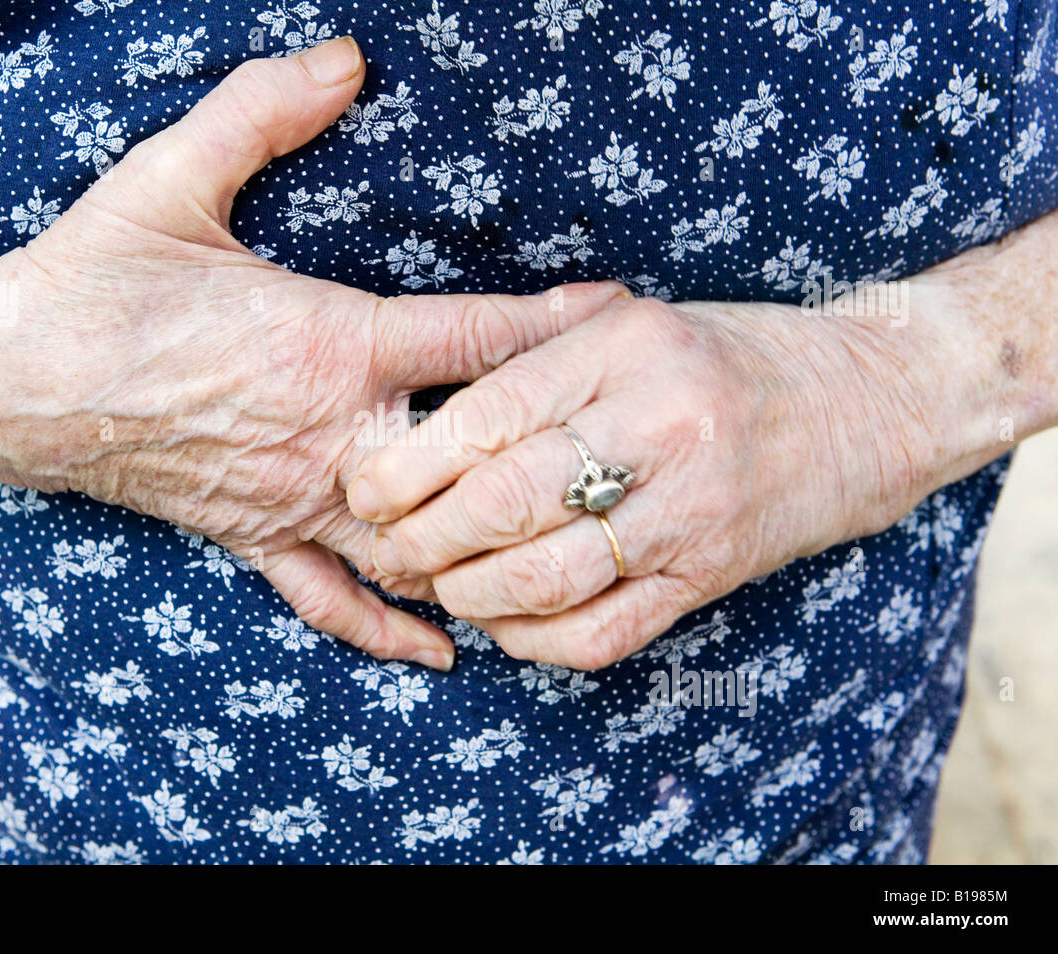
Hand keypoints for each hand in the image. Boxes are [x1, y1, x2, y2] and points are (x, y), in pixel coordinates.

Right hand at [0, 37, 621, 668]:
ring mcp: (295, 492)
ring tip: (556, 540)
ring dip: (486, 539)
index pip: (474, 337)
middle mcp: (330, 430)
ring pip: (416, 538)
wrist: (12, 376)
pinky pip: (329, 597)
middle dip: (545, 449)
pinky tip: (444, 651)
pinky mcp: (254, 532)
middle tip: (613, 441)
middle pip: (470, 455)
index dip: (556, 322)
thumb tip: (344, 55)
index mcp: (330, 341)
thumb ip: (264, 111)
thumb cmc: (94, 276)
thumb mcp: (173, 178)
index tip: (622, 314)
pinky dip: (387, 628)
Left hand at [348, 291, 967, 668]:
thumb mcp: (633, 321)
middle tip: (385, 549)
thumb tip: (422, 400)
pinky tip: (504, 624)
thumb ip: (537, 348)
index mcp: (622, 349)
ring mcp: (687, 510)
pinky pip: (601, 632)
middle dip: (420, 538)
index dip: (407, 467)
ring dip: (467, 595)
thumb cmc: (725, 355)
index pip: (485, 417)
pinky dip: (533, 641)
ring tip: (436, 584)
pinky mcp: (708, 576)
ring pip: (543, 577)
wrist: (865, 404)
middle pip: (502, 502)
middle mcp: (655, 428)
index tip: (363, 491)